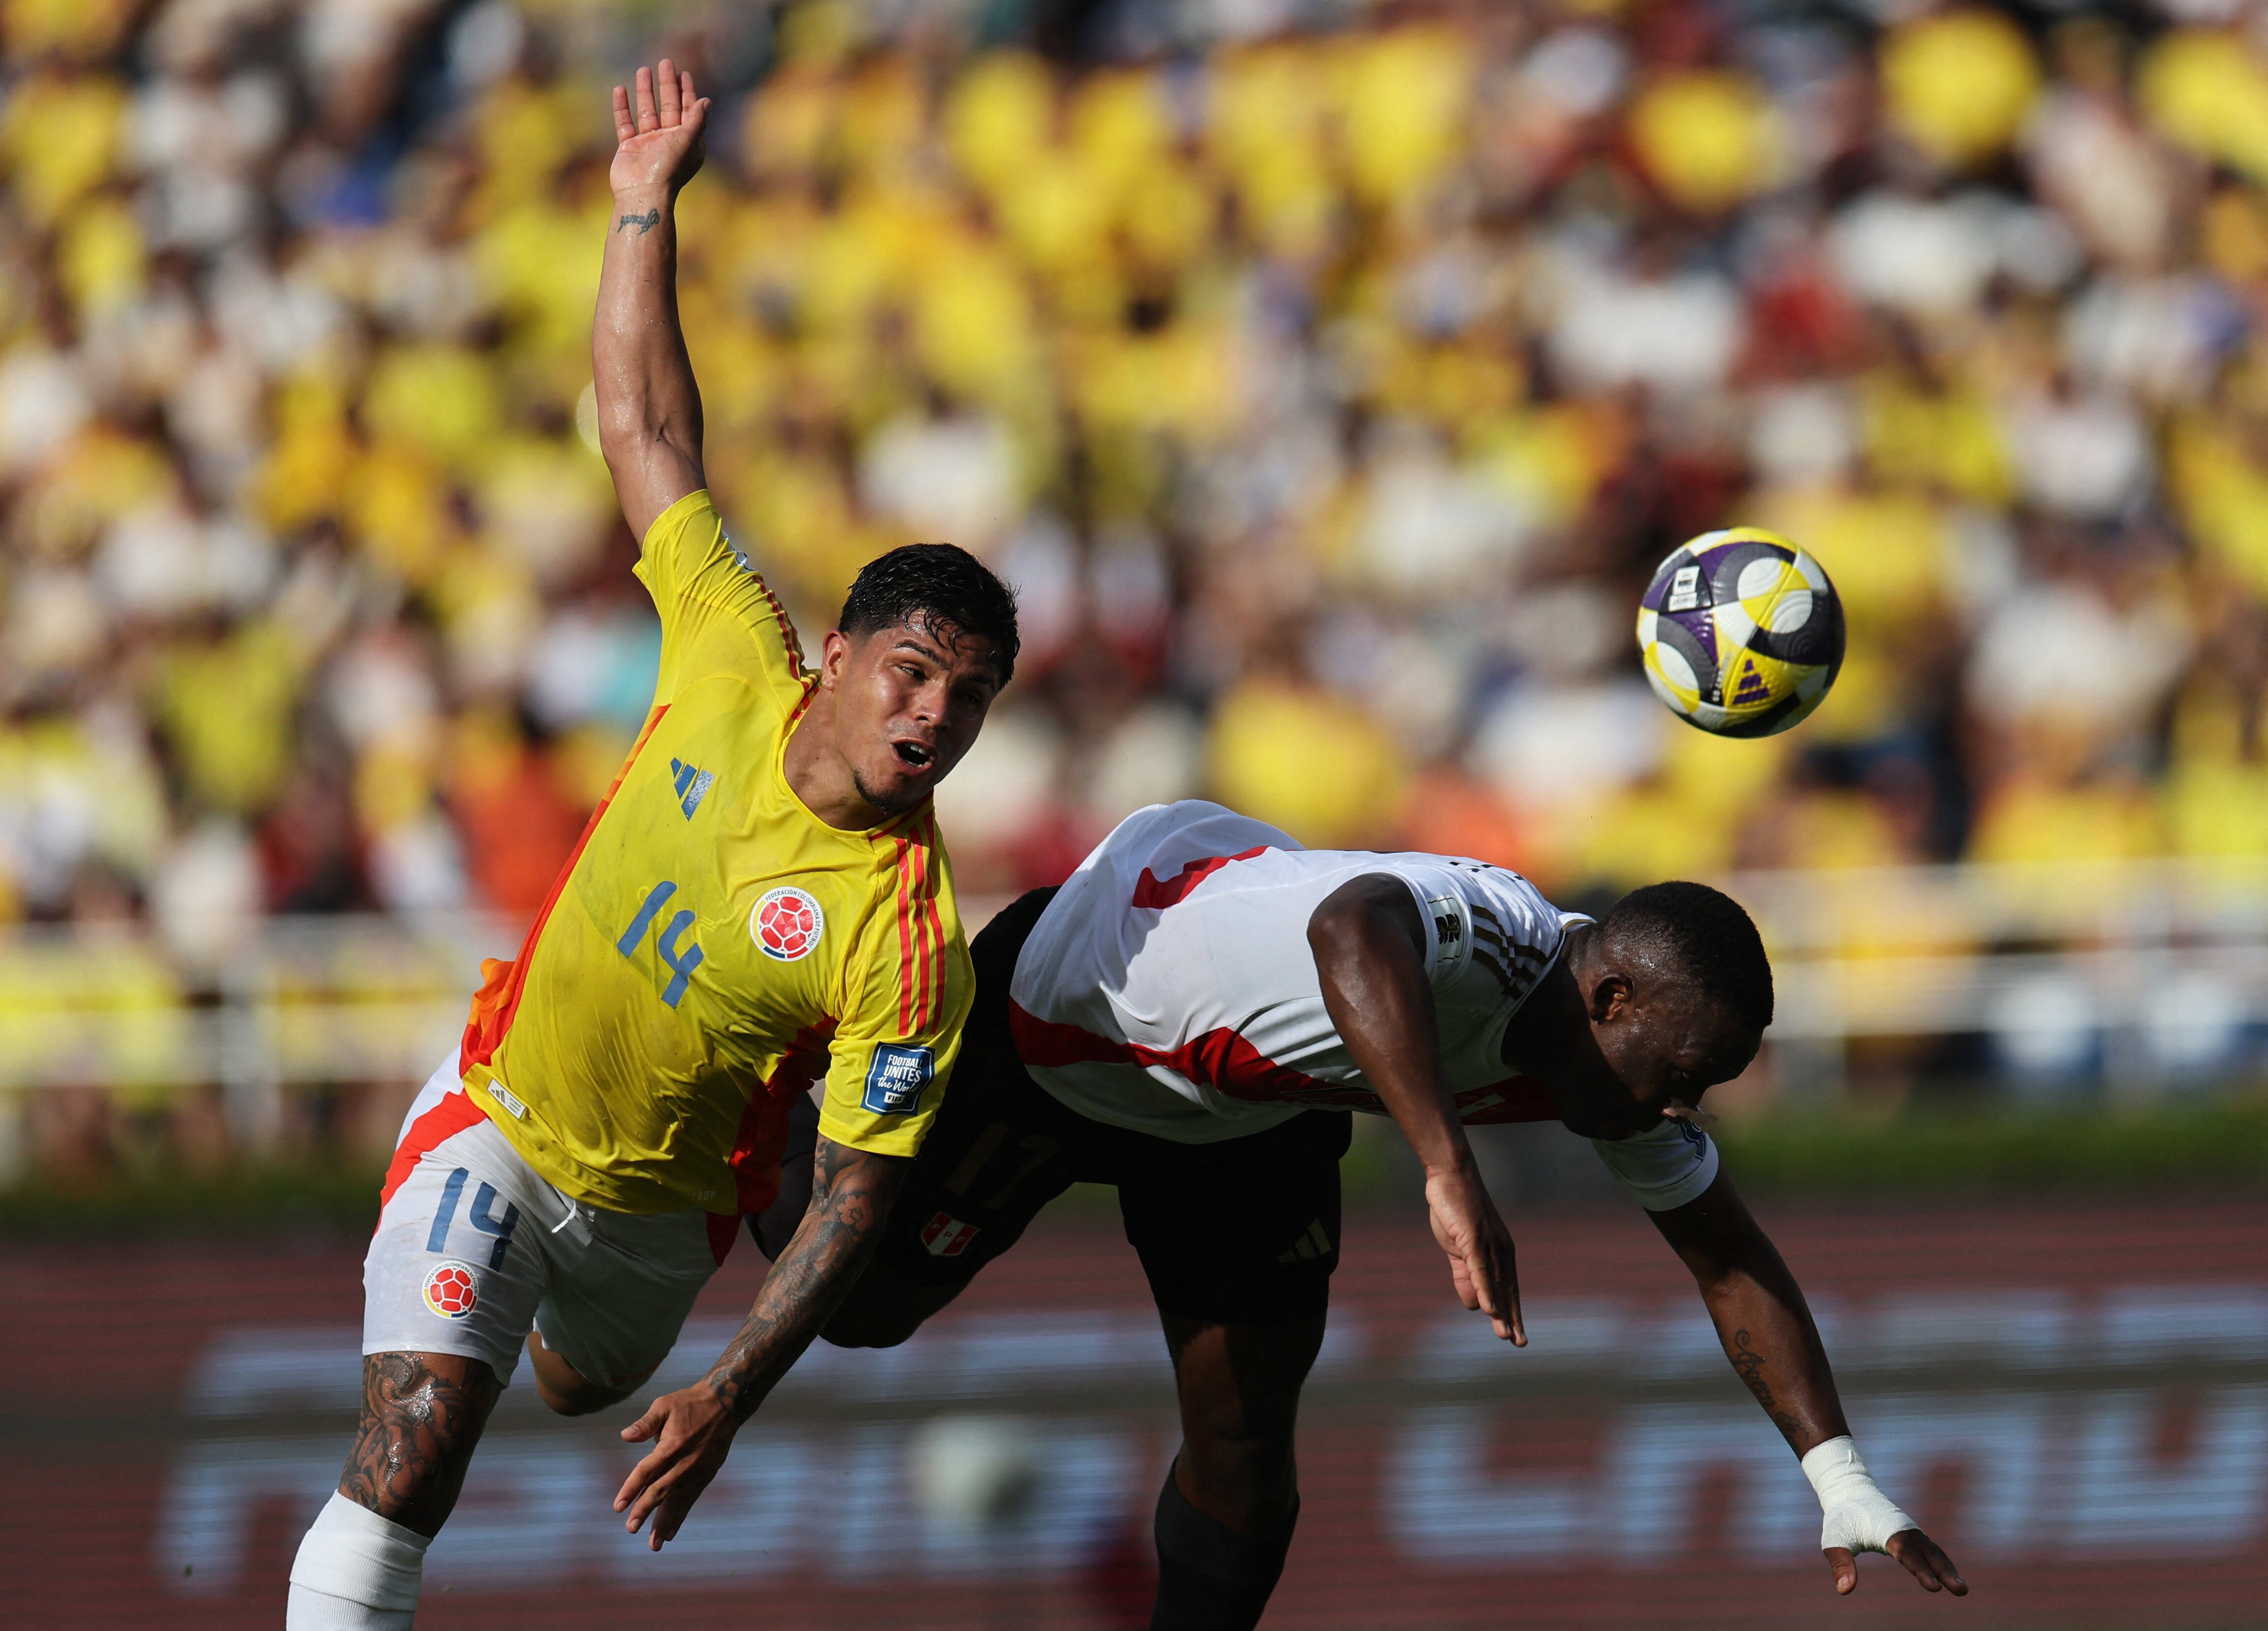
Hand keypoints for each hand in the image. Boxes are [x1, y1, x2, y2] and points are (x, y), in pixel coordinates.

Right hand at [609, 59, 708, 202]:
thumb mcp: (687, 140)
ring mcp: (648, 144)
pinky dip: (622, 107)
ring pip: (647, 111)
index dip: (686, 91)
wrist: (643, 193)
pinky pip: (625, 123)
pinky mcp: (629, 148)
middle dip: (667, 85)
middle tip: (665, 62)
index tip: (684, 73)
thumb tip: (706, 100)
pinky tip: (620, 89)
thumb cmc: (668, 168)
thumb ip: (696, 119)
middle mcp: (668, 141)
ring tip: (643, 69)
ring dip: (645, 91)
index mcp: (687, 142)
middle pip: (668, 107)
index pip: (688, 111)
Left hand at [614, 1380, 739, 1549]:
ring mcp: (697, 1471)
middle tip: (631, 1528)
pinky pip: (691, 1500)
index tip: (618, 1506)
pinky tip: (671, 1533)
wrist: (725, 1403)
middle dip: (645, 1511)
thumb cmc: (690, 1403)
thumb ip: (645, 1424)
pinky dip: (680, 1517)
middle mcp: (685, 1463)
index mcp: (672, 1446)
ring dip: (665, 1523)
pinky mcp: (706, 1475)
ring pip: (678, 1502)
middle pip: (661, 1492)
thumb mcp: (664, 1405)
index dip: (631, 1489)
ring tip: (654, 1544)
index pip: (647, 1471)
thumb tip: (625, 1436)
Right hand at [1424, 1162, 1524, 1344]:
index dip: (1512, 1313)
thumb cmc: (1456, 1210)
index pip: (1508, 1288)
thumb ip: (1465, 1276)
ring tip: (1506, 1335)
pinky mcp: (1474, 1238)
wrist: (1450, 1177)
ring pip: (1496, 1284)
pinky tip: (1489, 1309)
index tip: (1516, 1336)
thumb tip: (1473, 1305)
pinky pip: (1480, 1269)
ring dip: (1501, 1311)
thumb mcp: (1459, 1249)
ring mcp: (1488, 1245)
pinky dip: (1486, 1290)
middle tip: (1519, 1343)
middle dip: (1513, 1318)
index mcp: (1498, 1253)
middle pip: (1508, 1289)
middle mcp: (1500, 1250)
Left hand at [1825, 1527, 1967, 1596]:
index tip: (1934, 1587)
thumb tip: (1844, 1591)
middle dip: (1945, 1572)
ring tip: (1962, 1589)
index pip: (1906, 1553)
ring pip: (1934, 1552)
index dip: (1921, 1571)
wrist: (1850, 1492)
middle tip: (1962, 1591)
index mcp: (1886, 1530)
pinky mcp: (1913, 1535)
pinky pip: (1931, 1551)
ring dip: (1948, 1570)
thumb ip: (1841, 1564)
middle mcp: (1904, 1530)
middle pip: (1928, 1553)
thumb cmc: (1842, 1517)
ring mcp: (1911, 1531)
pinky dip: (1942, 1564)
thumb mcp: (1835, 1540)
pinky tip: (1951, 1578)